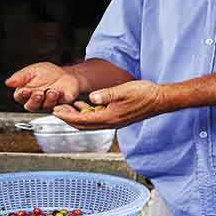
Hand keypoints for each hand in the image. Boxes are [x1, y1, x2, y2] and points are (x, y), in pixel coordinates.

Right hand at [5, 62, 80, 112]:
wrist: (65, 73)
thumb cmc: (47, 73)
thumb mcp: (32, 70)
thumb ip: (21, 77)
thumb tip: (8, 82)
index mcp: (26, 92)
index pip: (19, 97)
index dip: (22, 95)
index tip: (25, 90)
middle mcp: (35, 100)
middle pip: (30, 106)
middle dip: (34, 100)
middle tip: (39, 93)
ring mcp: (47, 104)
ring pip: (44, 107)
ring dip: (47, 99)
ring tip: (51, 91)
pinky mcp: (59, 105)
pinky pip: (57, 107)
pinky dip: (57, 100)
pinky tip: (58, 93)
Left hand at [53, 80, 169, 129]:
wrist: (160, 100)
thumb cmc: (144, 95)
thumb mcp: (123, 91)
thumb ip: (106, 94)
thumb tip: (92, 97)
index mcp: (110, 118)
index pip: (83, 120)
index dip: (67, 116)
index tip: (56, 111)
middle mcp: (110, 123)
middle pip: (83, 124)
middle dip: (68, 118)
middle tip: (56, 110)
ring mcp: (114, 121)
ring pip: (89, 122)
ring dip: (77, 115)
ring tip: (66, 106)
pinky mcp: (117, 117)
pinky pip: (98, 117)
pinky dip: (88, 112)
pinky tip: (84, 103)